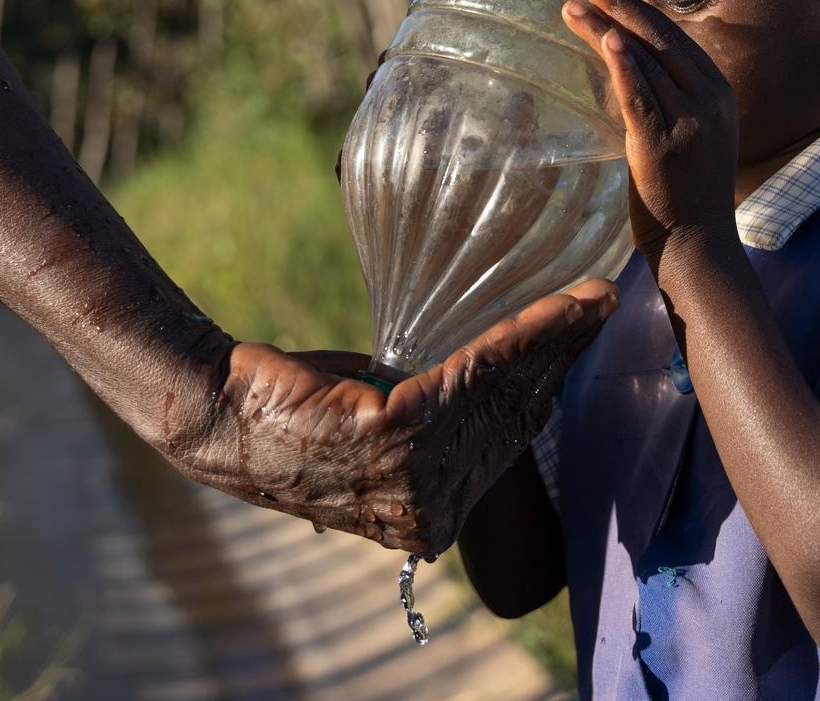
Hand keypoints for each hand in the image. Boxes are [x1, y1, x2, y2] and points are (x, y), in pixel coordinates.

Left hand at [165, 279, 618, 553]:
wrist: (218, 411)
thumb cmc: (295, 408)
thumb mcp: (384, 422)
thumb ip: (437, 414)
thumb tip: (498, 371)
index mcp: (430, 522)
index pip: (506, 445)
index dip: (547, 386)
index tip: (580, 338)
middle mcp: (428, 516)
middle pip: (514, 420)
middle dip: (560, 355)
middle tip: (600, 303)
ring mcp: (411, 483)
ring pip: (500, 395)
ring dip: (550, 339)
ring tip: (589, 298)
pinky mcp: (393, 437)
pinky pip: (471, 378)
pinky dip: (517, 339)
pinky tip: (551, 311)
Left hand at [562, 0, 737, 257]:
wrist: (698, 244)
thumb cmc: (688, 192)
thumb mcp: (694, 134)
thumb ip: (672, 98)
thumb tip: (631, 62)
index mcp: (718, 92)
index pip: (674, 38)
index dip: (638, 10)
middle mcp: (709, 100)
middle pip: (660, 39)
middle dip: (621, 4)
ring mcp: (690, 122)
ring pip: (645, 61)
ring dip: (606, 28)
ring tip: (572, 6)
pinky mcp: (664, 145)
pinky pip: (641, 97)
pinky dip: (624, 66)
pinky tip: (607, 40)